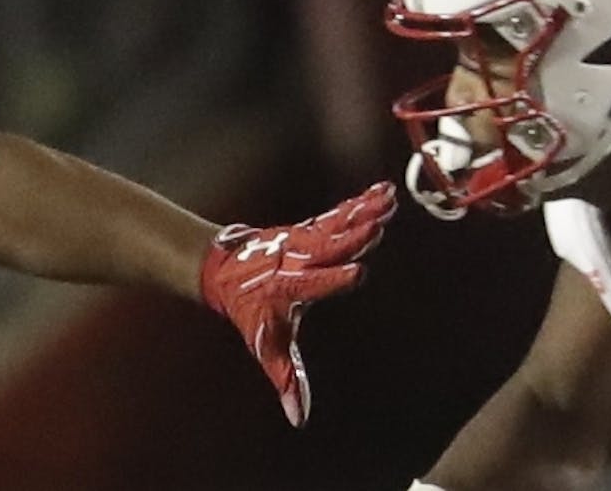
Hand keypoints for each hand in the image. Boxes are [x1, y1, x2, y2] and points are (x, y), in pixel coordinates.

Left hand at [199, 181, 396, 425]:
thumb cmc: (249, 312)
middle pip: (329, 247)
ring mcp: (304, 241)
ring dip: (362, 213)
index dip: (335, 278)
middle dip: (352, 238)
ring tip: (386, 201)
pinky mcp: (310, 228)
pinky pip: (337, 214)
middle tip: (377, 227)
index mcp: (291, 288)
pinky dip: (360, 202)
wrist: (224, 270)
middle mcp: (299, 260)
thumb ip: (286, 378)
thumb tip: (298, 418)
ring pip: (336, 225)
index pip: (315, 283)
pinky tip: (383, 192)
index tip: (358, 273)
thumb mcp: (267, 345)